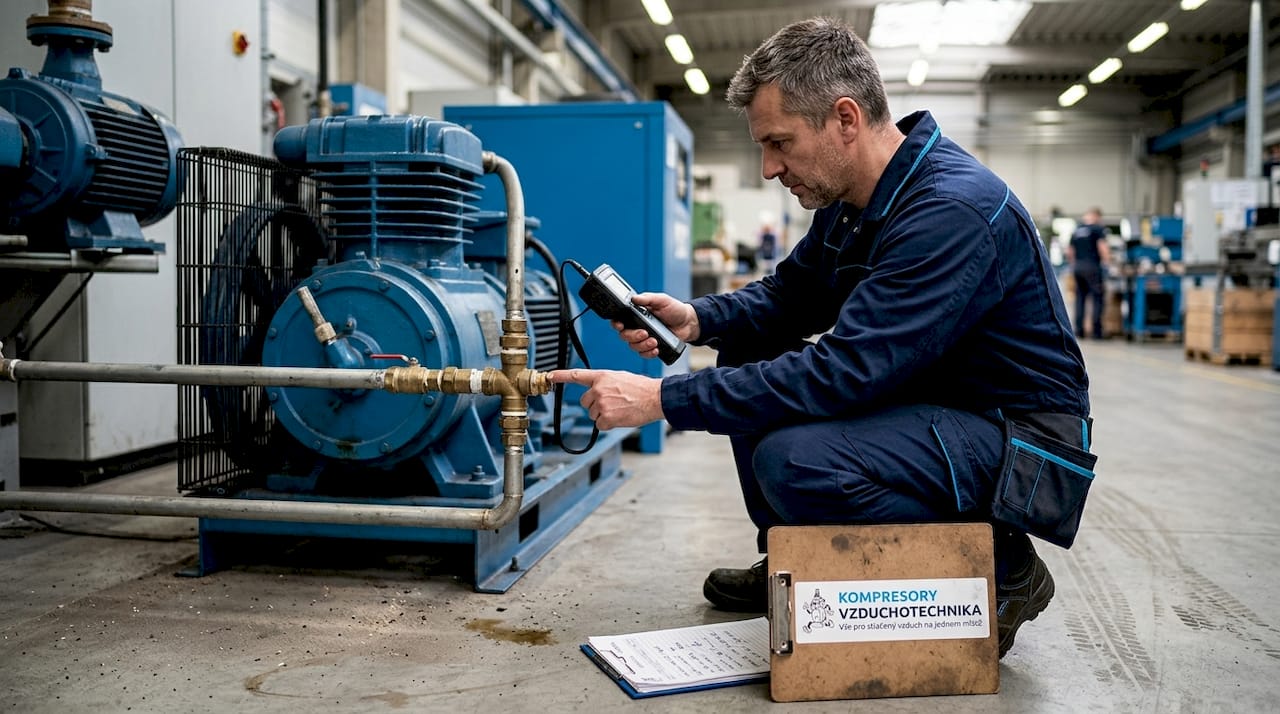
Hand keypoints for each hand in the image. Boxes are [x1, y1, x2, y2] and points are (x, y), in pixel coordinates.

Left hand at [548, 369, 663, 429]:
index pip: (577, 375)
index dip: (561, 375)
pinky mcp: (606, 418)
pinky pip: (600, 425)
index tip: (549, 376)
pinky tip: (620, 417)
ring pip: (592, 414)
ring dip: (603, 415)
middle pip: (585, 402)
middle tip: (613, 403)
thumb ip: (604, 384)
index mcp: (602, 376)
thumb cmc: (641, 388)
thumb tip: (596, 393)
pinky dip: (609, 424)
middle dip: (595, 405)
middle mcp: (598, 389)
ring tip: (620, 409)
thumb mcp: (620, 378)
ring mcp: (601, 404)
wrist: (655, 398)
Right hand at [611, 292, 698, 358]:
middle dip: (633, 336)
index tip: (620, 325)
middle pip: (625, 335)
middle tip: (645, 333)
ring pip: (633, 346)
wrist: (688, 323)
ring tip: (654, 341)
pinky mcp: (651, 347)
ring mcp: (644, 338)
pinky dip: (648, 353)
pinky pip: (644, 354)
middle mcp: (637, 327)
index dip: (616, 324)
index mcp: (636, 314)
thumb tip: (634, 298)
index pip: (620, 320)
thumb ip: (647, 299)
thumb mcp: (661, 300)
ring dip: (642, 345)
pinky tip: (656, 349)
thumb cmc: (674, 309)